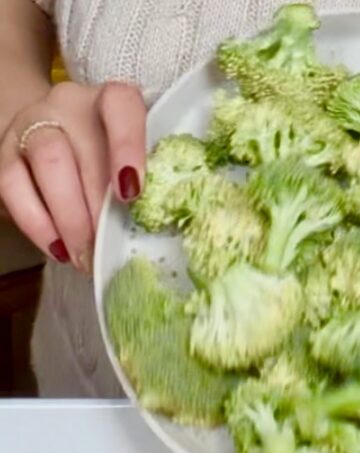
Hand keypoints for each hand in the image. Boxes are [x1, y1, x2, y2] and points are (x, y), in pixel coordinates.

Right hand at [0, 81, 146, 272]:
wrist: (65, 138)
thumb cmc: (117, 159)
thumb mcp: (140, 158)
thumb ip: (151, 180)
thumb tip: (155, 233)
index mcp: (113, 100)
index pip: (120, 106)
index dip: (127, 147)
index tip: (132, 193)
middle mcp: (70, 104)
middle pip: (82, 150)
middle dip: (98, 210)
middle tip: (110, 251)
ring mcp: (34, 123)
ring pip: (48, 163)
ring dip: (69, 218)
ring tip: (85, 255)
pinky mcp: (7, 151)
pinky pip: (12, 185)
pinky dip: (37, 223)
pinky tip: (59, 250)